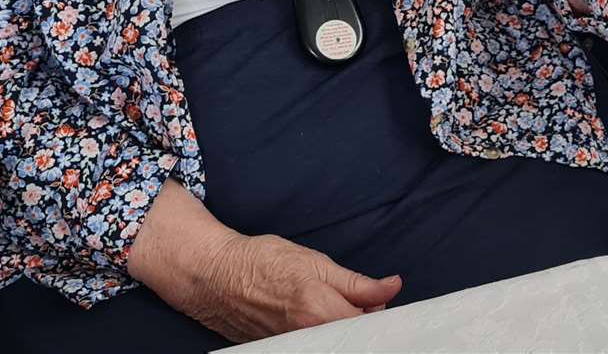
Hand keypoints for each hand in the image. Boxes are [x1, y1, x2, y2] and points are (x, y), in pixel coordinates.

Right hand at [192, 232, 400, 341]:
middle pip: (350, 338)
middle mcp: (306, 337)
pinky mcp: (277, 351)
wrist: (214, 275)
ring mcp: (290, 347)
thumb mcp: (316, 262)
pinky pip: (310, 345)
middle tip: (354, 301)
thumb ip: (358, 282)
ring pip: (331, 342)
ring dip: (339, 327)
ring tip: (326, 305)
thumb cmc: (263, 262)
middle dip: (359, 321)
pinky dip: (318, 334)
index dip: (378, 312)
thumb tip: (392, 287)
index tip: (377, 300)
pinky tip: (311, 318)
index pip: (367, 325)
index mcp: (320, 312)